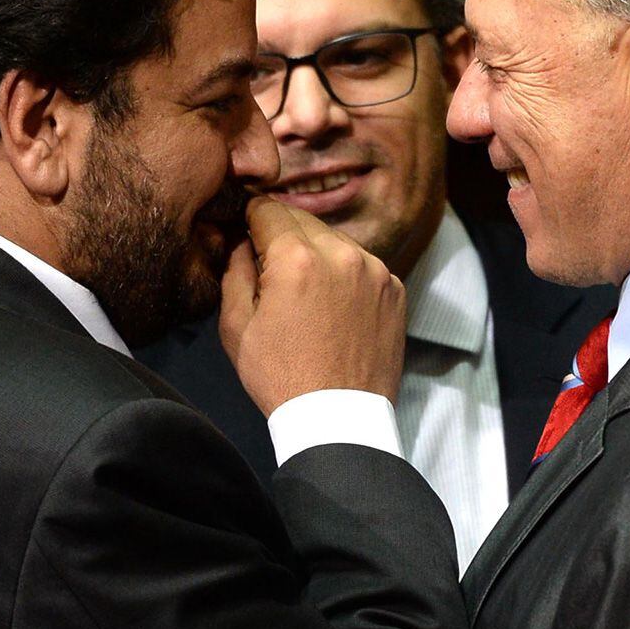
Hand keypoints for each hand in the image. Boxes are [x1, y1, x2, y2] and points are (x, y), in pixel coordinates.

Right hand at [218, 195, 405, 415]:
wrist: (339, 419)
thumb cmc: (280, 376)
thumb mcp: (235, 326)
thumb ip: (235, 269)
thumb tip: (243, 240)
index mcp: (297, 259)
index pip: (267, 209)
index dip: (250, 215)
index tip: (245, 227)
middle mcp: (341, 254)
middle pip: (302, 220)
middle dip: (282, 235)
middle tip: (271, 266)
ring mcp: (375, 270)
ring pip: (334, 240)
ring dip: (316, 253)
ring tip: (304, 292)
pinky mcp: (395, 288)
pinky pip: (361, 264)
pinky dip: (344, 273)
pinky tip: (332, 305)